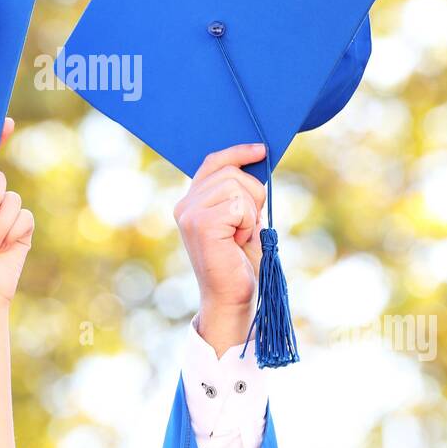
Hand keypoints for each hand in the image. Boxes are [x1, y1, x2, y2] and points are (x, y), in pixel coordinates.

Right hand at [173, 143, 266, 354]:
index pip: (213, 163)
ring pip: (236, 187)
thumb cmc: (240, 261)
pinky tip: (239, 242)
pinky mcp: (201, 225)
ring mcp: (190, 214)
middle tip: (249, 223)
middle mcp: (185, 205)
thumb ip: (240, 194)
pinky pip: (238, 206)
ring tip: (241, 235)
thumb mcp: (241, 220)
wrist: (232, 297)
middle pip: (230, 172)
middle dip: (253, 194)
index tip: (261, 150)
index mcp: (191, 202)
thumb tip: (256, 161)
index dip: (238, 153)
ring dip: (250, 212)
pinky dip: (248, 224)